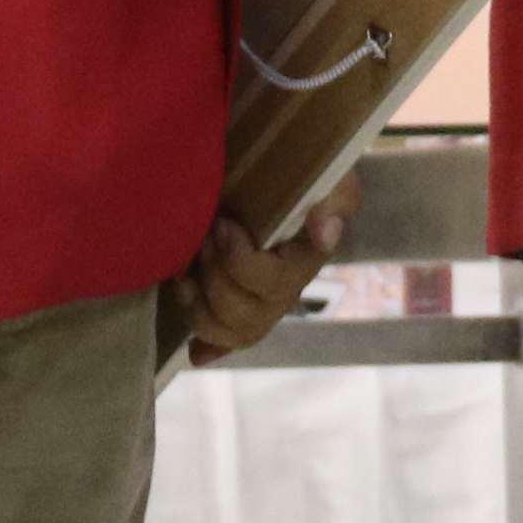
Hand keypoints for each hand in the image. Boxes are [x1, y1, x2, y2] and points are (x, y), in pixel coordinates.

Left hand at [173, 176, 357, 365]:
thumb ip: (336, 197)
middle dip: (217, 278)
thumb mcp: (329, 175)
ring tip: (187, 270)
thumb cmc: (304, 173)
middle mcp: (287, 291)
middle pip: (249, 315)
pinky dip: (209, 346)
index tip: (223, 225)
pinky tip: (196, 352)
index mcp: (306, 261)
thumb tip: (324, 232)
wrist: (280, 170)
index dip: (241, 263)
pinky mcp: (238, 307)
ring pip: (232, 331)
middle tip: (203, 239)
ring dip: (201, 306)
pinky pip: (226, 342)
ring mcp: (262, 303)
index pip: (275, 282)